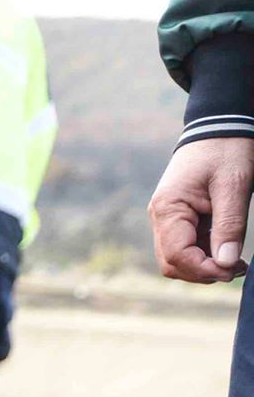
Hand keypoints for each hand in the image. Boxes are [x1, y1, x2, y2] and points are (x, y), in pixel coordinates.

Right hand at [151, 137, 253, 283]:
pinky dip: (204, 255)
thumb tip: (225, 263)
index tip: (231, 270)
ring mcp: (167, 219)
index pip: (177, 255)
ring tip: (234, 262)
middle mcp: (160, 217)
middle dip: (201, 272)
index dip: (203, 269)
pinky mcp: (178, 218)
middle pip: (172, 263)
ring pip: (177, 259)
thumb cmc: (227, 149)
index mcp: (168, 209)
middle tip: (235, 269)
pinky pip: (185, 246)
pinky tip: (226, 251)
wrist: (219, 125)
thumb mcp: (234, 186)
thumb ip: (229, 226)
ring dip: (203, 266)